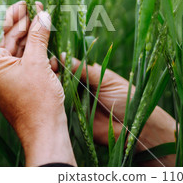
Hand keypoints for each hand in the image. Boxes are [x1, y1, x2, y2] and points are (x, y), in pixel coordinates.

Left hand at [0, 1, 75, 166]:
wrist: (44, 132)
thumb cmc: (37, 100)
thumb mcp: (37, 63)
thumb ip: (38, 36)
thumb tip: (42, 14)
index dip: (10, 14)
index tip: (24, 3)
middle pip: (6, 38)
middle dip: (23, 22)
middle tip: (39, 8)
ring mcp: (5, 77)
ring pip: (16, 49)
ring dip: (30, 35)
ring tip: (44, 19)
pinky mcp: (16, 84)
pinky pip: (22, 61)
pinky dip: (33, 50)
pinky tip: (45, 38)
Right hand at [51, 55, 175, 165]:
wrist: (134, 127)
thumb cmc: (126, 97)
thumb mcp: (105, 79)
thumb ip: (84, 70)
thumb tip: (64, 55)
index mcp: (89, 73)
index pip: (70, 64)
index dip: (60, 61)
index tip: (52, 62)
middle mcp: (80, 85)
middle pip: (61, 76)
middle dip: (53, 73)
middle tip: (48, 73)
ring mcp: (76, 101)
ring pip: (59, 91)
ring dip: (52, 88)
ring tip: (47, 85)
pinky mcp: (74, 116)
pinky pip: (61, 108)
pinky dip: (54, 103)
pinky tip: (48, 99)